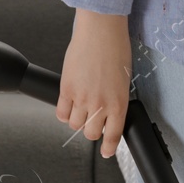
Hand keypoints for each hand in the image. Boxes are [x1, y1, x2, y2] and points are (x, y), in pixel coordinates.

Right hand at [57, 8, 132, 158]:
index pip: (113, 136)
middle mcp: (100, 105)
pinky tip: (68, 105)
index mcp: (119, 104)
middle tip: (91, 121)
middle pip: (90, 133)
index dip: (108, 147)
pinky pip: (61, 113)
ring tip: (80, 108)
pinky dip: (64, 113)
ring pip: (74, 125)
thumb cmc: (115, 49)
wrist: (101, 30)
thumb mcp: (123, 80)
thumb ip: (115, 100)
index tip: (106, 152)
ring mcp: (82, 98)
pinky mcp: (66, 89)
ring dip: (77, 120)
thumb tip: (108, 113)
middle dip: (91, 130)